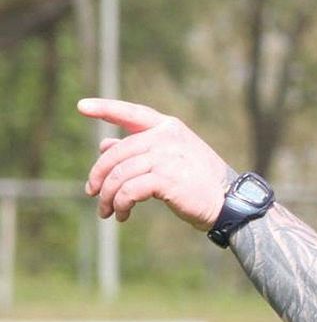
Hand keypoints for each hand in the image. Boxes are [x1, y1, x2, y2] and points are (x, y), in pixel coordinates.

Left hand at [78, 98, 230, 229]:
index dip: (106, 108)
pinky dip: (121, 204)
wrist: (228, 202)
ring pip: (119, 174)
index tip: (82, 106)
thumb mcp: (171, 158)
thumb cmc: (199, 182)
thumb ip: (140, 149)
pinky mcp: (166, 179)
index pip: (132, 113)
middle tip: (92, 194)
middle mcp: (167, 137)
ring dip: (108, 196)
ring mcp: (167, 156)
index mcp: (169, 127)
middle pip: (117, 152)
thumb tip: (103, 144)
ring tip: (108, 211)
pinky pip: (129, 191)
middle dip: (99, 176)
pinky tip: (123, 214)